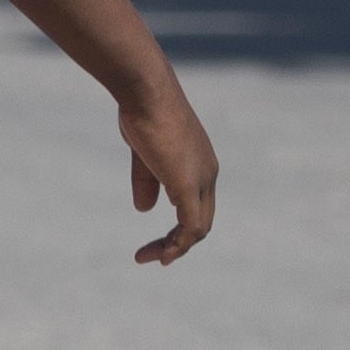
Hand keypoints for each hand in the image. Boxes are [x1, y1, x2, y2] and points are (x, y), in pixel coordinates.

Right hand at [120, 76, 220, 266]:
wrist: (145, 90)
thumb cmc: (142, 112)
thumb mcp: (143, 152)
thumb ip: (147, 181)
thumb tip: (145, 209)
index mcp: (200, 163)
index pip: (196, 204)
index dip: (179, 226)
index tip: (157, 238)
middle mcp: (207, 174)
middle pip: (201, 221)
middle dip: (178, 242)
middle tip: (152, 255)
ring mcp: (201, 180)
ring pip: (198, 229)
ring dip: (175, 248)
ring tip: (151, 258)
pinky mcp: (189, 186)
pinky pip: (190, 228)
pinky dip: (178, 245)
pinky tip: (163, 254)